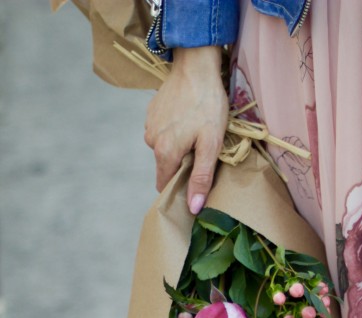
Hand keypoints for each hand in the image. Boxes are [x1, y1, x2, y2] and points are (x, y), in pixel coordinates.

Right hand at [144, 46, 228, 212]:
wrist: (195, 64)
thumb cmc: (207, 104)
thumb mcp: (210, 144)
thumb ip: (201, 177)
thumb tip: (194, 208)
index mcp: (164, 153)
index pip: (165, 186)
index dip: (180, 190)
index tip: (196, 187)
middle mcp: (151, 142)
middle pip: (167, 167)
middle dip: (183, 166)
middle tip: (203, 152)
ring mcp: (149, 126)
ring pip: (165, 150)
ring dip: (180, 148)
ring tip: (197, 133)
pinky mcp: (151, 113)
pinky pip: (163, 132)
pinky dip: (175, 132)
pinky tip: (188, 120)